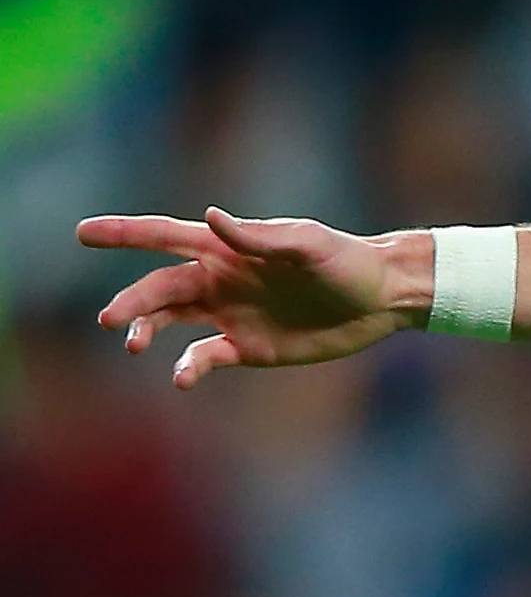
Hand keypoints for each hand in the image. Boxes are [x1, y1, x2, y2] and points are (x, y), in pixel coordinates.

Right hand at [79, 209, 420, 388]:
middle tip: (112, 320)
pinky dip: (187, 367)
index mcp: (227, 248)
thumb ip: (258, 237)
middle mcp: (219, 279)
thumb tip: (211, 219)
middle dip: (131, 302)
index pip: (164, 237)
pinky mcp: (246, 346)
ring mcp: (229, 314)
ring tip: (134, 344)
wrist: (382, 299)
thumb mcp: (308, 245)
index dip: (124, 233)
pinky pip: (203, 357)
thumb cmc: (347, 261)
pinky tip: (183, 377)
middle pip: (158, 288)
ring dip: (146, 331)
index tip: (82, 233)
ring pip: (169, 322)